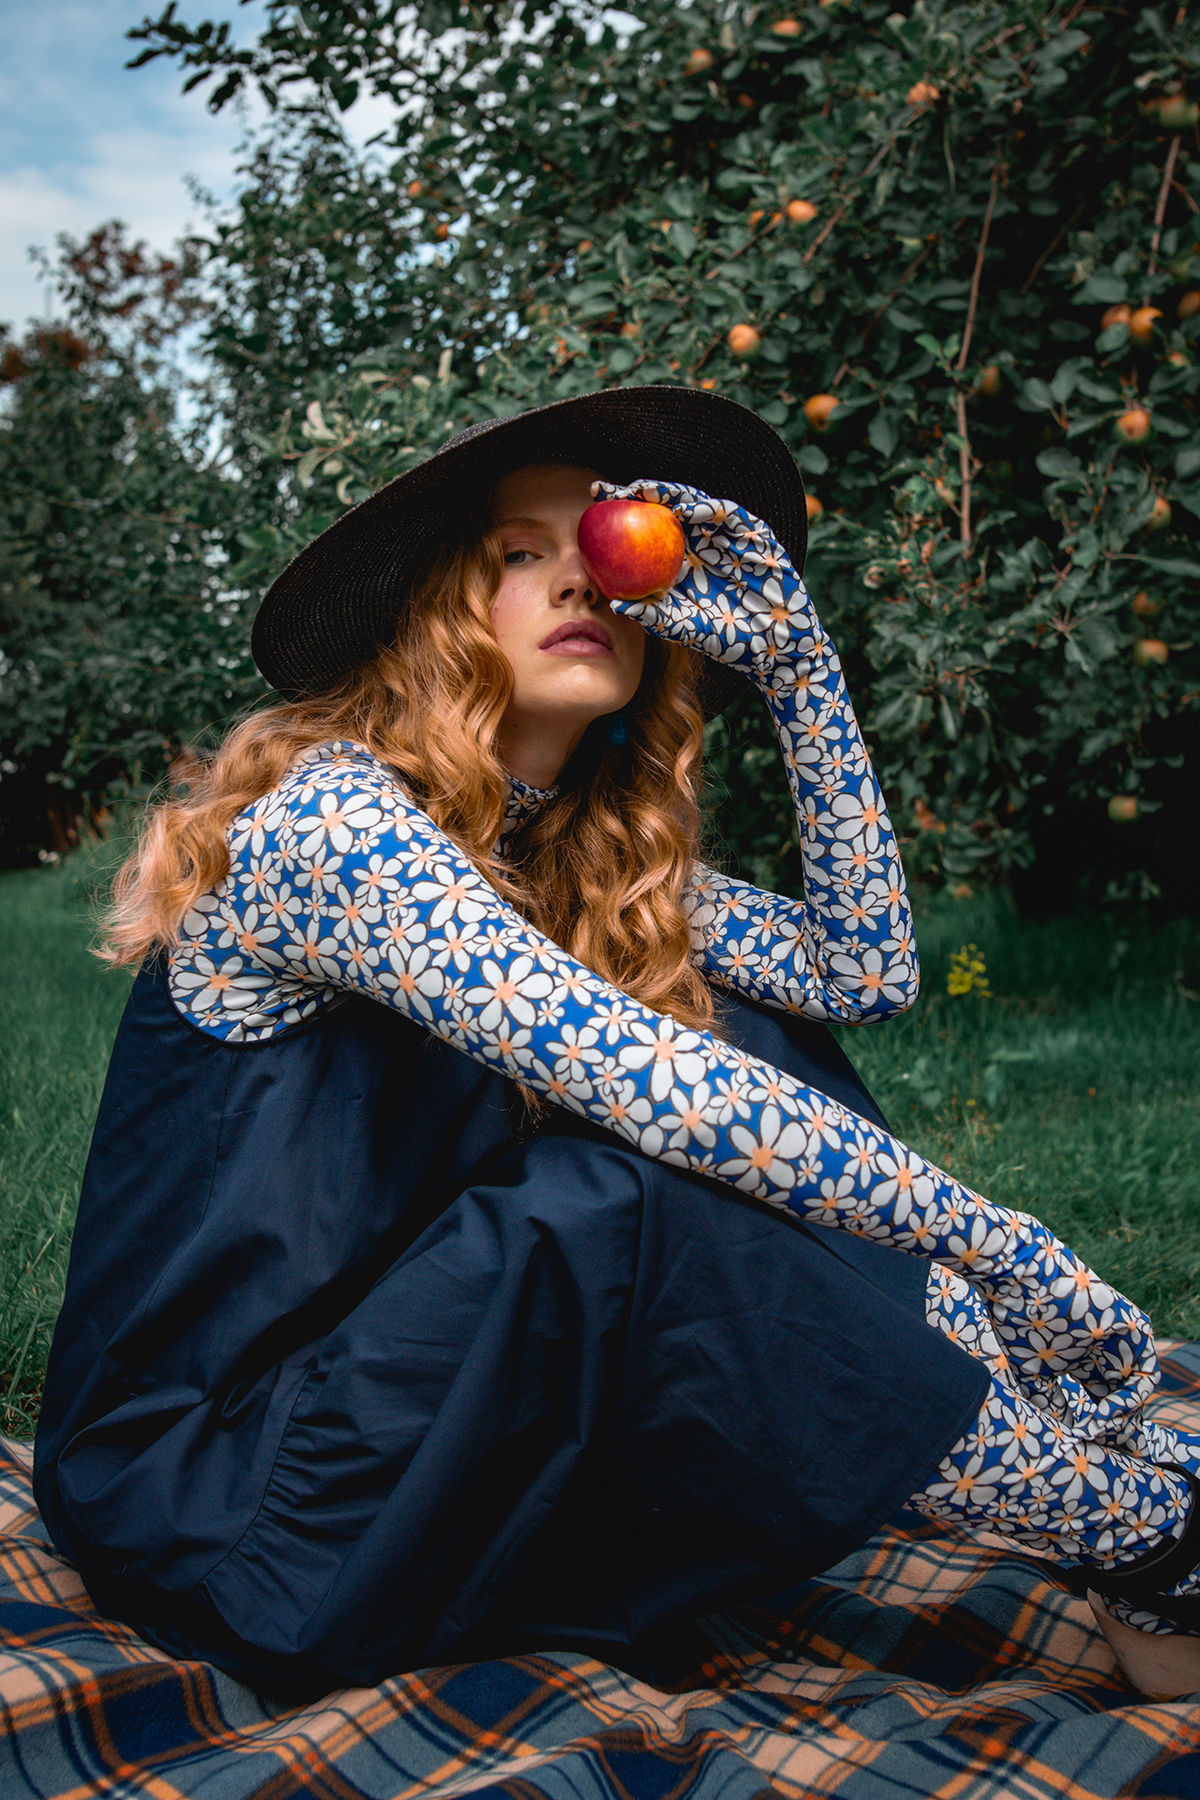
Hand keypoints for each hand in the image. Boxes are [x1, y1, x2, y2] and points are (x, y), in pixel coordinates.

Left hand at [592, 478, 826, 687]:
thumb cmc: (728, 641)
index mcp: (681, 560)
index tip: (593, 506)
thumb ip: (653, 616)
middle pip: (668, 509)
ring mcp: (729, 536)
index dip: (621, 516)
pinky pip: (731, 516)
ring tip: (645, 490)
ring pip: (697, 504)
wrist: (776, 648)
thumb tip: (614, 605)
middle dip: (640, 494)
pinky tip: (688, 509)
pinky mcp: (757, 535)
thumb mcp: (683, 628)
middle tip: (611, 490)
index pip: (647, 531)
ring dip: (672, 494)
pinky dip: (710, 510)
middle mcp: (702, 542)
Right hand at [971, 1215, 1158, 1432]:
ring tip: (1096, 1435)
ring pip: (1135, 1391)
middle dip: (1116, 1431)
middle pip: (1123, 1399)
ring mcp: (1123, 1339)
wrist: (1018, 1277)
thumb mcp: (1032, 1373)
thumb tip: (1062, 1440)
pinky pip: (1144, 1375)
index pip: (1102, 1399)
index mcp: (1084, 1357)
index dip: (1096, 1428)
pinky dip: (1128, 1401)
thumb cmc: (1015, 1320)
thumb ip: (1050, 1404)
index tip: (1085, 1452)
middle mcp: (1107, 1350)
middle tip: (1104, 1456)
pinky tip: (1103, 1415)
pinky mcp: (1135, 1329)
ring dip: (1120, 1420)